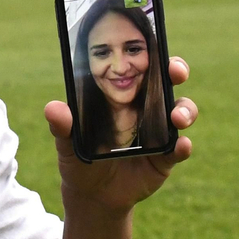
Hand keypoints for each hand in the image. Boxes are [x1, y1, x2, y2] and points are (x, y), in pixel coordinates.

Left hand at [45, 56, 196, 213]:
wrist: (91, 195)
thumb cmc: (79, 159)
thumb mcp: (68, 143)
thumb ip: (62, 126)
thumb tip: (54, 108)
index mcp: (123, 95)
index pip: (140, 67)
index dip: (150, 53)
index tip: (153, 43)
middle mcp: (146, 108)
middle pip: (168, 82)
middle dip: (176, 70)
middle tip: (174, 72)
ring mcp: (159, 131)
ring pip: (182, 111)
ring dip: (184, 110)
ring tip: (176, 118)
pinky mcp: (166, 157)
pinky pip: (180, 148)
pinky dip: (183, 146)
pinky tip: (180, 145)